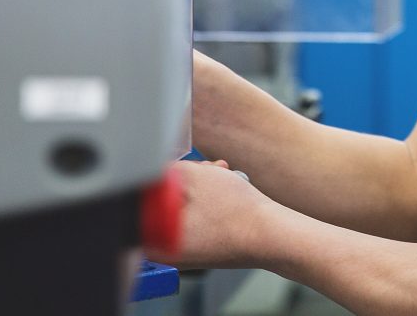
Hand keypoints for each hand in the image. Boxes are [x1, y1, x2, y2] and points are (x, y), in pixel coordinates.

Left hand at [147, 159, 284, 270]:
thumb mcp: (194, 178)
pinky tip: (225, 184)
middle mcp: (166, 251)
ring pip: (182, 205)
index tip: (177, 165)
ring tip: (221, 172)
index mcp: (155, 242)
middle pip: (162, 201)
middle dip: (185, 177)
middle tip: (206, 167)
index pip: (142, 200)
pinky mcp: (202, 246)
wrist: (273, 237)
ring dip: (200, 183)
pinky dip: (207, 199)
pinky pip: (196, 216)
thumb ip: (165, 170)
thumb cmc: (238, 214)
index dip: (160, 175)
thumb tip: (154, 169)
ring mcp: (185, 250)